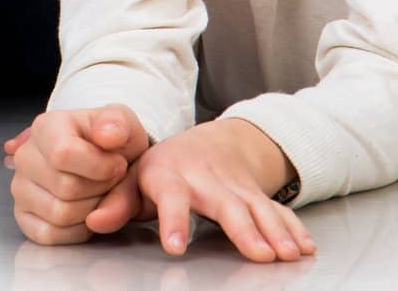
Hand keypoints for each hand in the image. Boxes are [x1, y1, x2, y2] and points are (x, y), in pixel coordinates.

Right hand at [9, 105, 149, 244]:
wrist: (107, 163)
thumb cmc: (110, 144)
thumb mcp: (122, 123)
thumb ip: (118, 124)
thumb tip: (106, 135)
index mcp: (45, 127)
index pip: (63, 154)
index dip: (99, 167)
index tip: (118, 164)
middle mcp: (25, 157)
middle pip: (66, 188)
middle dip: (100, 189)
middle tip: (109, 179)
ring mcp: (20, 188)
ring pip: (60, 214)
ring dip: (91, 210)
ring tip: (97, 192)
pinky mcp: (23, 217)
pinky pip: (50, 235)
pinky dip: (76, 231)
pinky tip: (85, 211)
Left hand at [130, 120, 313, 262]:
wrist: (207, 142)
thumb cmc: (163, 167)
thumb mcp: (133, 178)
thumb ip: (116, 203)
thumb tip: (93, 221)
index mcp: (170, 176)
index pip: (171, 198)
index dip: (173, 221)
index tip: (174, 246)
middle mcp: (205, 179)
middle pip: (226, 205)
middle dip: (244, 230)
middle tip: (260, 255)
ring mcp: (234, 185)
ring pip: (257, 207)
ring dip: (276, 231)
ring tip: (288, 255)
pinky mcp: (255, 193)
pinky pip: (277, 210)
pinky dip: (293, 227)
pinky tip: (304, 247)